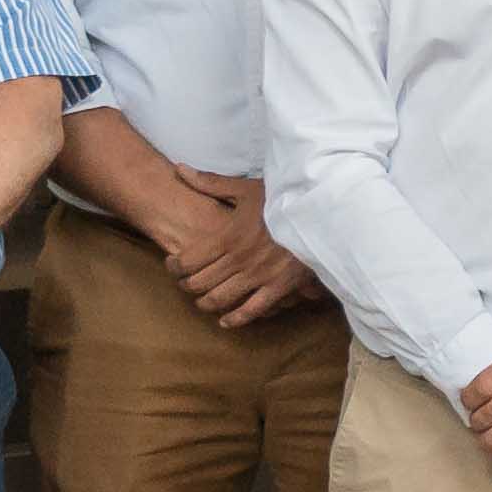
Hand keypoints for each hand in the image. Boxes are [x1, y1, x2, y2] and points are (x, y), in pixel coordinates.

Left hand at [162, 168, 312, 327]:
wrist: (319, 212)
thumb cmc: (281, 199)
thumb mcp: (244, 188)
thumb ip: (210, 183)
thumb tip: (179, 169)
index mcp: (227, 236)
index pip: (188, 260)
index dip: (174, 267)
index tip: (172, 266)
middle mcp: (238, 260)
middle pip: (200, 283)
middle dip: (187, 286)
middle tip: (185, 284)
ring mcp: (258, 276)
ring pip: (221, 299)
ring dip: (206, 304)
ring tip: (202, 302)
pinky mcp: (278, 287)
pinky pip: (252, 310)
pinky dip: (236, 319)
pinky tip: (226, 321)